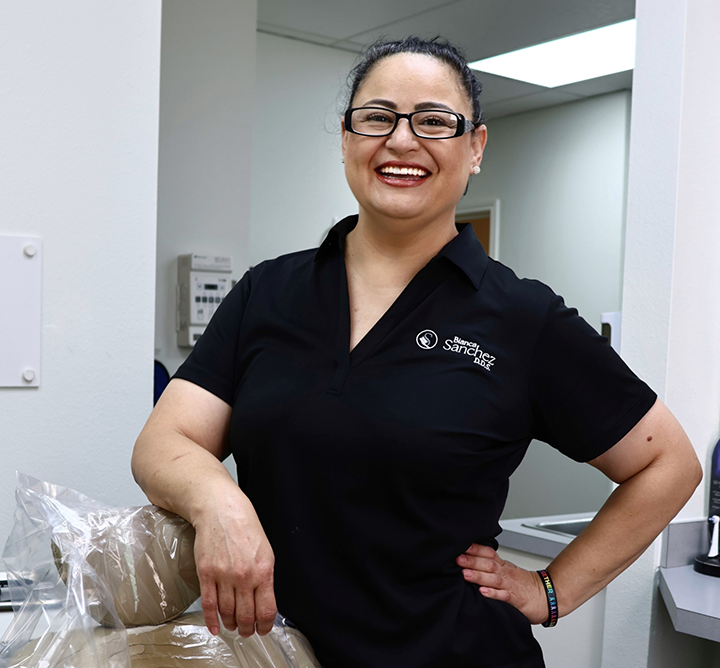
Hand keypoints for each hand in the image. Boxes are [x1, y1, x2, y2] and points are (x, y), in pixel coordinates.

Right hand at [193, 504, 276, 636]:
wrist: (222, 510)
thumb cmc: (245, 527)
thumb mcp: (266, 551)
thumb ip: (265, 578)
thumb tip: (264, 601)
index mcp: (263, 570)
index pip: (266, 610)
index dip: (265, 626)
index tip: (262, 629)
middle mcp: (244, 575)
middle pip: (246, 616)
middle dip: (247, 629)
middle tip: (246, 631)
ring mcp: (224, 575)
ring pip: (227, 612)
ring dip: (230, 624)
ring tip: (232, 626)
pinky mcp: (206, 573)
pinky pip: (208, 604)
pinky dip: (211, 620)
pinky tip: (215, 626)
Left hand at [456, 544, 548, 623]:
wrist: (548, 596)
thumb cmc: (524, 585)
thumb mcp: (507, 571)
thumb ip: (491, 566)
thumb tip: (468, 561)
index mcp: (503, 565)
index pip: (488, 553)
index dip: (475, 549)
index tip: (461, 546)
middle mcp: (506, 573)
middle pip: (488, 564)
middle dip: (472, 561)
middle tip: (457, 559)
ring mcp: (511, 586)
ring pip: (494, 578)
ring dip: (479, 576)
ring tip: (465, 574)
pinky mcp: (516, 599)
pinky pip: (504, 596)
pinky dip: (493, 593)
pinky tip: (483, 592)